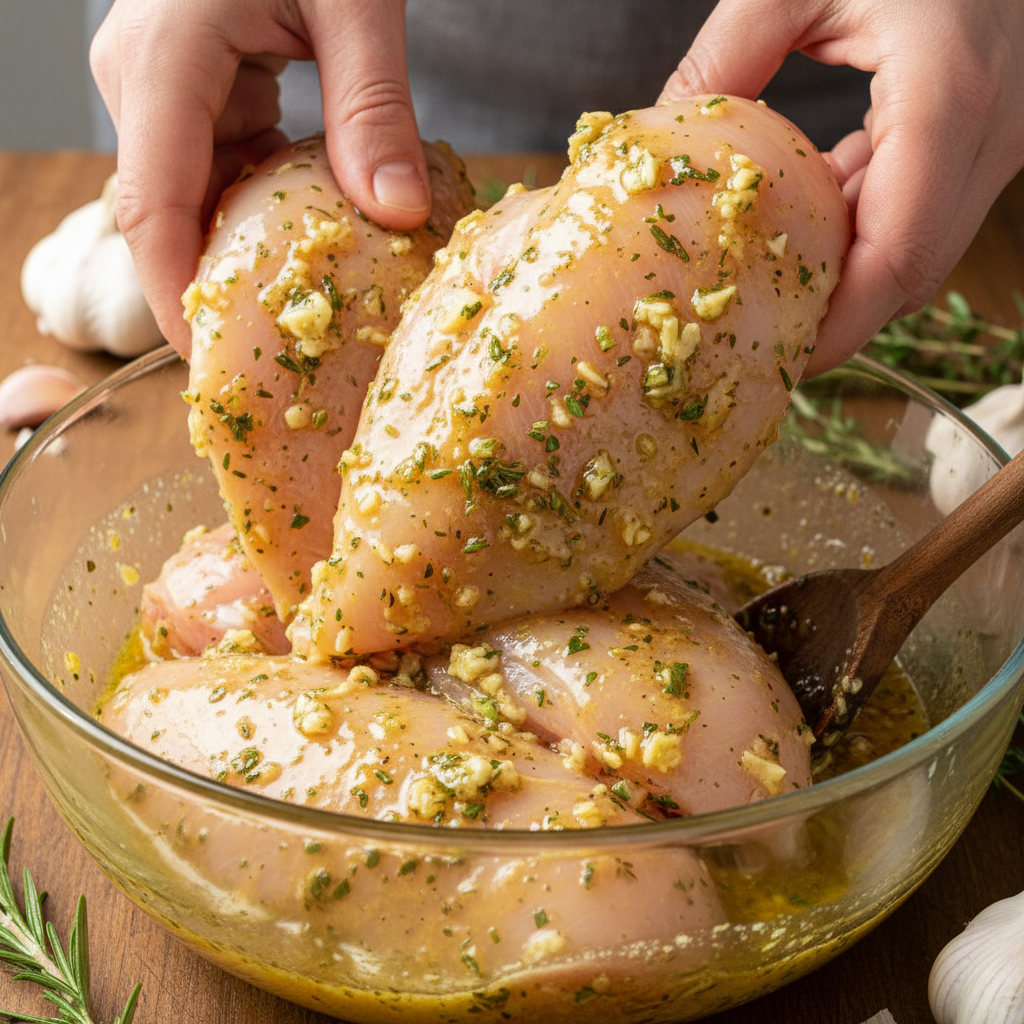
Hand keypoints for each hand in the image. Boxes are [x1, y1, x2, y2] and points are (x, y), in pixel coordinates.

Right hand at [90, 0, 429, 356]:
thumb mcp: (357, 1)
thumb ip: (373, 106)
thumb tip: (398, 212)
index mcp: (166, 57)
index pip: (150, 205)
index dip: (172, 294)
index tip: (211, 364)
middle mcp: (145, 78)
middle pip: (165, 212)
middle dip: (211, 289)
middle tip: (276, 358)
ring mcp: (166, 85)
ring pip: (192, 196)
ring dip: (243, 251)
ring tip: (304, 310)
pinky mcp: (196, 88)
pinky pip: (219, 169)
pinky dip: (261, 208)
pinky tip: (312, 236)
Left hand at [659, 0, 1023, 374]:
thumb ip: (724, 57)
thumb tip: (658, 134)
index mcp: (946, 96)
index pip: (897, 257)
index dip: (842, 327)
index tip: (784, 359)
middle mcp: (991, 131)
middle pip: (910, 273)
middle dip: (839, 320)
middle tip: (760, 340)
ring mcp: (999, 137)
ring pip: (919, 248)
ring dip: (846, 274)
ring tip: (769, 286)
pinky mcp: (986, 134)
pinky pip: (923, 209)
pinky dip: (864, 225)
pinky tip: (810, 212)